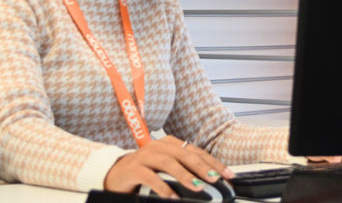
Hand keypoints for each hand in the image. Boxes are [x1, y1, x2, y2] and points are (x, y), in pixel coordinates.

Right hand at [104, 136, 234, 195]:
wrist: (112, 175)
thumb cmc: (144, 173)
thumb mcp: (166, 170)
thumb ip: (184, 171)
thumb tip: (209, 183)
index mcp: (169, 144)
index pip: (196, 151)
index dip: (213, 162)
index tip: (228, 175)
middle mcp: (158, 146)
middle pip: (185, 154)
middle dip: (203, 167)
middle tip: (216, 180)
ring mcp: (144, 156)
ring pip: (168, 162)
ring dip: (185, 175)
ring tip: (198, 187)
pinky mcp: (132, 169)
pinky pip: (150, 177)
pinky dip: (162, 187)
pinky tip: (173, 198)